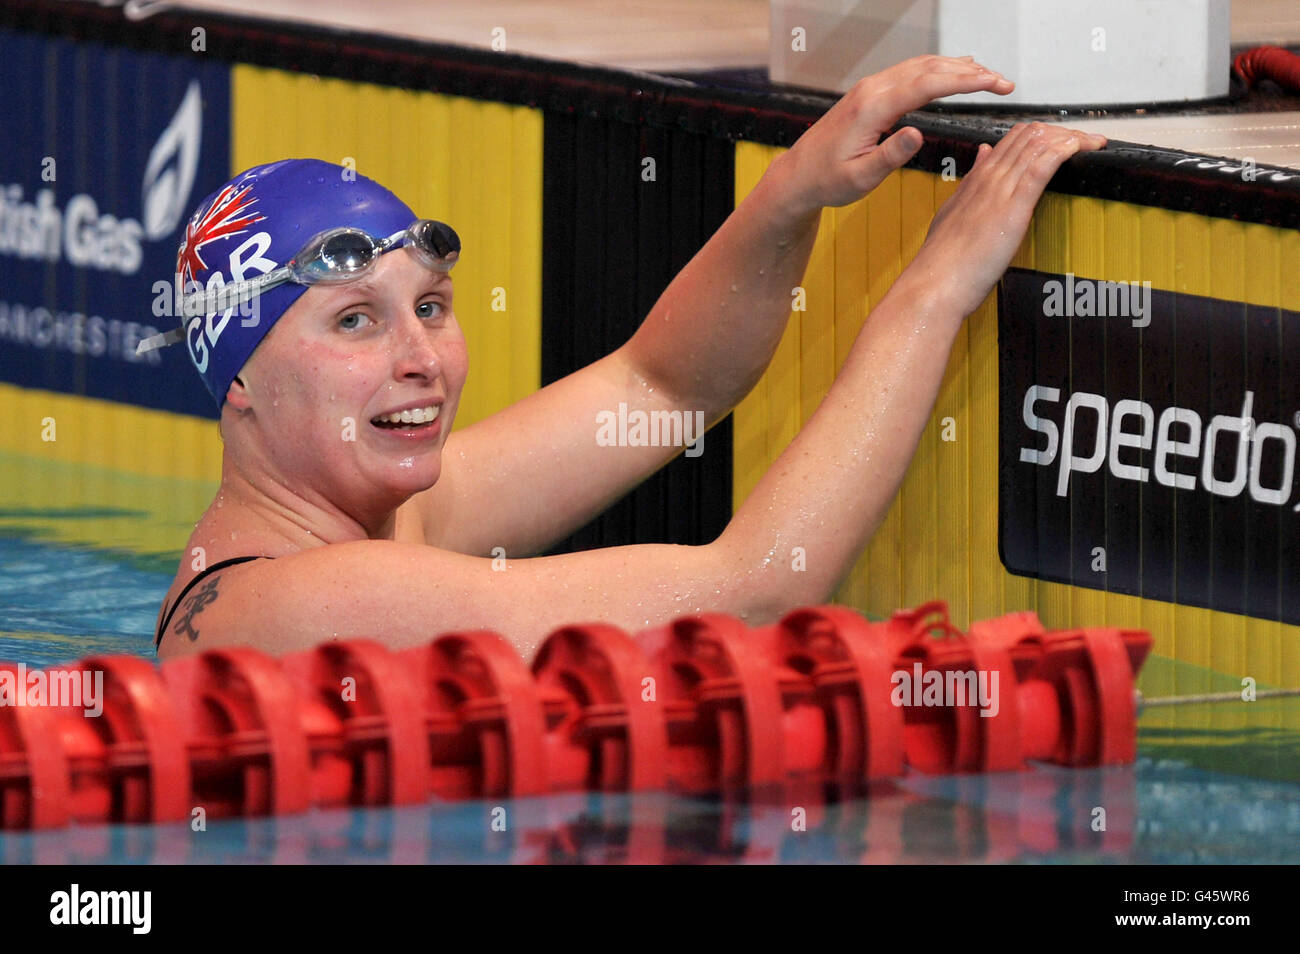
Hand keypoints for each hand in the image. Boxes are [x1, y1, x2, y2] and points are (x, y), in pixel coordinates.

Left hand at [773, 55, 1014, 213]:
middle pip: (931, 68)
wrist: (797, 175)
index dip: (968, 82)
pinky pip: (910, 72)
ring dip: (958, 67)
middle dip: (972, 72)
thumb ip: (890, 156)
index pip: (930, 84)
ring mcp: (870, 88)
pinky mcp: (870, 94)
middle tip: (1005, 82)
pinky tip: (954, 75)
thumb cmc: (826, 180)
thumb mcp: (859, 178)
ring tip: (990, 77)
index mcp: (873, 107)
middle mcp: (873, 90)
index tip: (998, 85)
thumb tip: (917, 133)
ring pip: (922, 65)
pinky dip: (938, 70)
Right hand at [909, 122, 1106, 316]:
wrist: (934, 284)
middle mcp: (988, 178)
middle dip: (1063, 132)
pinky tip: (1084, 149)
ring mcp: (1000, 189)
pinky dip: (1068, 149)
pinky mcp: (1013, 206)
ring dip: (1073, 137)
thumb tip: (982, 157)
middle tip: (1087, 143)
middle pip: (1030, 134)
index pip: (1012, 140)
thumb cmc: (943, 263)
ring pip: (1040, 142)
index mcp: (974, 181)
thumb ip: (970, 187)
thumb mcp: (953, 216)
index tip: (1063, 144)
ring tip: (1095, 144)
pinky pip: (1043, 164)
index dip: (1042, 135)